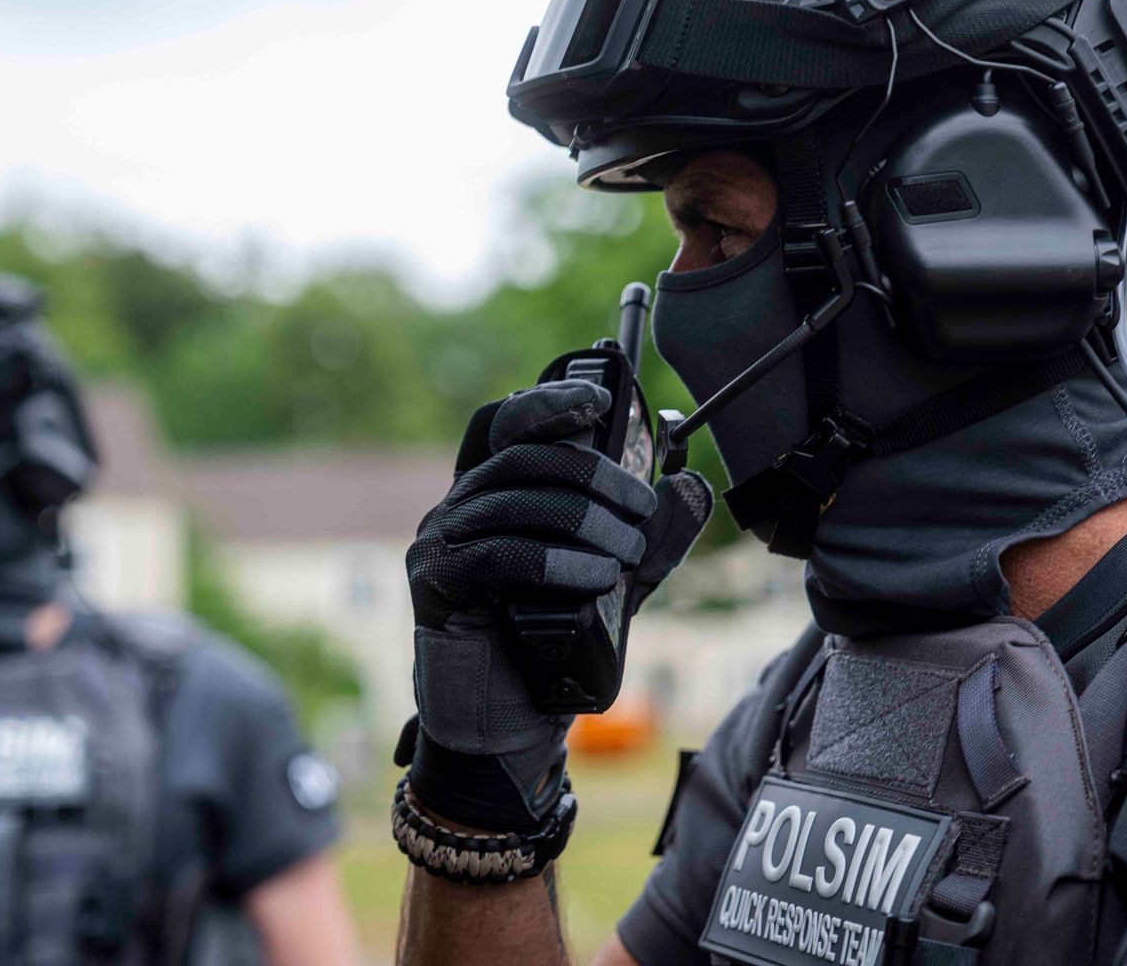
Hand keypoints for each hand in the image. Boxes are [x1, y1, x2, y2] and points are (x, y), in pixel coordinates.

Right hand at [403, 379, 711, 828]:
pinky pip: (497, 555)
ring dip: (583, 521)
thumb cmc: (553, 643)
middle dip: (593, 476)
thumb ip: (654, 535)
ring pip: (515, 500)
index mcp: (495, 491)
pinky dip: (553, 561)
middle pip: (524, 457)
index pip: (509, 424)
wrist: (507, 726)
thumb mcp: (616, 580)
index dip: (549, 402)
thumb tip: (691, 484)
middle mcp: (459, 506)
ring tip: (628, 555)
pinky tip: (594, 579)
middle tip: (642, 512)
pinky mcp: (435, 585)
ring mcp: (440, 542)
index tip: (599, 401)